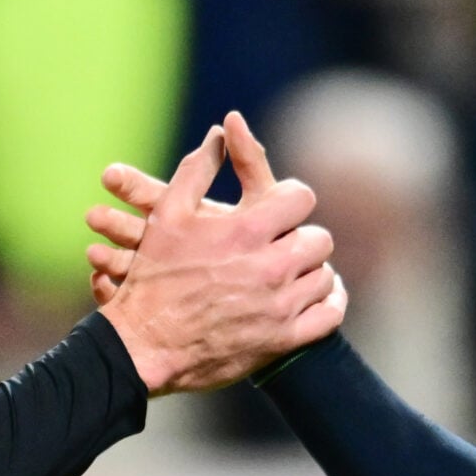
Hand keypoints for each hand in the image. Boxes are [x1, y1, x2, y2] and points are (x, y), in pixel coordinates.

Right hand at [87, 113, 346, 378]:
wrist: (146, 344)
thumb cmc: (154, 276)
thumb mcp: (167, 215)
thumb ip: (198, 169)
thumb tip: (222, 131)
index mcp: (245, 231)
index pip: (301, 198)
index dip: (291, 200)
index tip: (281, 210)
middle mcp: (269, 267)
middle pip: (318, 239)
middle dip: (301, 237)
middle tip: (284, 243)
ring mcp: (279, 306)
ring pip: (324, 276)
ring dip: (310, 270)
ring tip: (291, 270)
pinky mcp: (282, 339)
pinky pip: (329, 316)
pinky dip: (329, 303)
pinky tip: (318, 295)